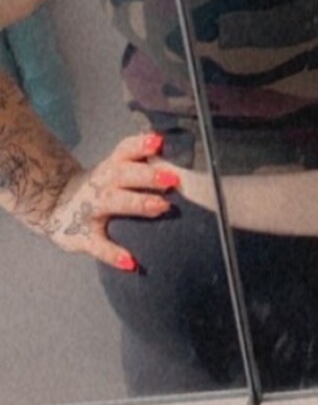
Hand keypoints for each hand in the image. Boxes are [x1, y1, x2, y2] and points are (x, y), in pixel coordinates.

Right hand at [42, 131, 178, 270]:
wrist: (55, 206)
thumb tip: (175, 154)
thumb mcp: (114, 170)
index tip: (159, 141)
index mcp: (110, 168)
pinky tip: (130, 262)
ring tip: (161, 207)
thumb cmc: (99, 188)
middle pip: (123, 174)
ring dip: (137, 204)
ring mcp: (90, 210)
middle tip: (171, 178)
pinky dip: (113, 254)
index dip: (140, 144)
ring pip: (113, 203)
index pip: (124, 151)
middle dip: (147, 175)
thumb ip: (140, 162)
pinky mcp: (83, 237)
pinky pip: (98, 246)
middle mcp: (101, 185)